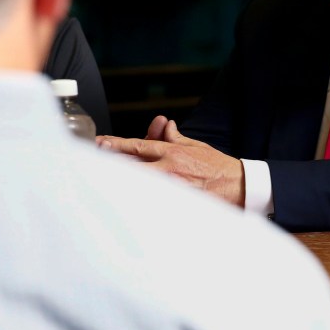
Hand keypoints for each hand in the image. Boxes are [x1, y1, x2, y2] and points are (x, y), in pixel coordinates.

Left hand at [97, 117, 244, 206]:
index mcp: (172, 152)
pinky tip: (123, 203)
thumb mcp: (195, 146)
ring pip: (140, 184)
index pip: (138, 146)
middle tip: (90, 161)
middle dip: (111, 163)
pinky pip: (154, 202)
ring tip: (99, 181)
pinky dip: (139, 201)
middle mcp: (169, 168)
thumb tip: (164, 125)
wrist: (239, 185)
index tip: (99, 143)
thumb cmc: (216, 166)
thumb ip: (175, 137)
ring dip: (121, 182)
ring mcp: (173, 187)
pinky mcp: (178, 202)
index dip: (116, 145)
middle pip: (132, 166)